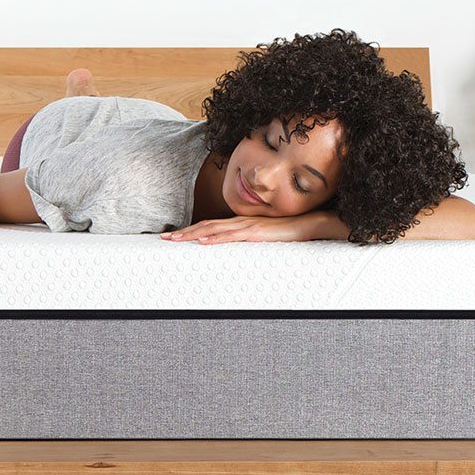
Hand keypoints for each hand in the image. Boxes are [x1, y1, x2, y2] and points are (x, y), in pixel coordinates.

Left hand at [159, 213, 324, 243]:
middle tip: (164, 239)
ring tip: (175, 240)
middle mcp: (240, 222)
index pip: (210, 227)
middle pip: (205, 226)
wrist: (311, 225)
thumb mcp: (266, 240)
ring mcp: (247, 226)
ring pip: (213, 229)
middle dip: (184, 232)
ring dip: (192, 234)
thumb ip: (253, 243)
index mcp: (241, 224)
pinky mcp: (256, 233)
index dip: (191, 231)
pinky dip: (214, 238)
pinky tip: (202, 242)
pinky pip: (231, 236)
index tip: (175, 237)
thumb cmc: (291, 233)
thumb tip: (241, 253)